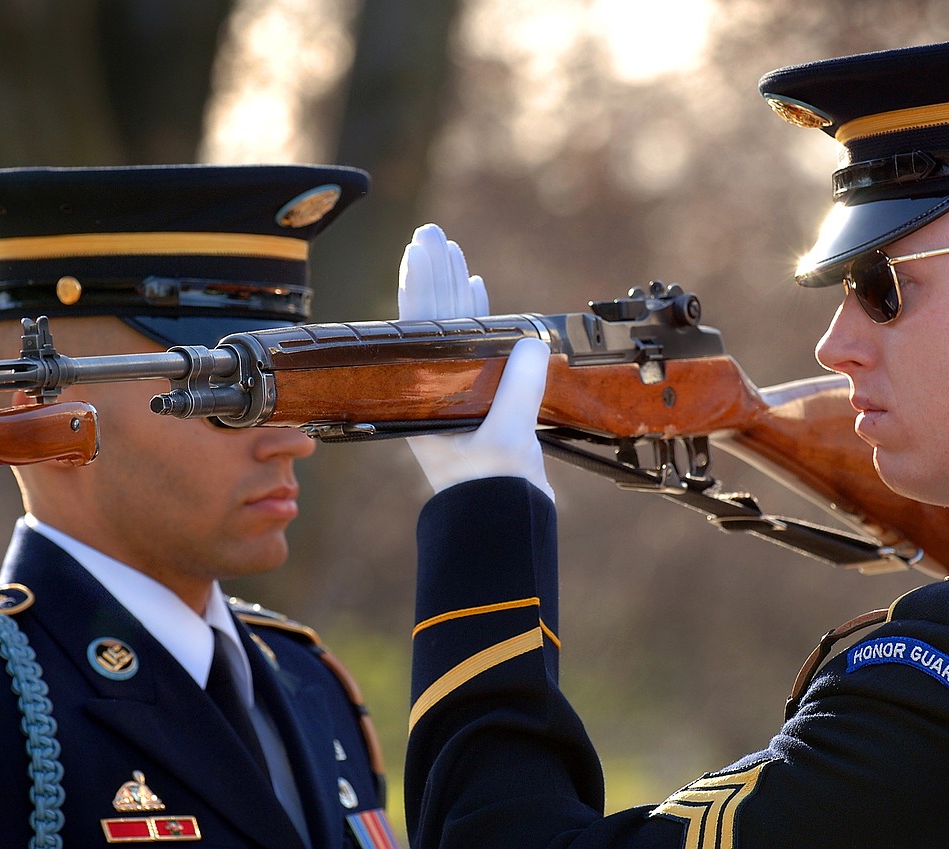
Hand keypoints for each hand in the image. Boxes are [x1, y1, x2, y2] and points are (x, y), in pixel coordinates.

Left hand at [398, 224, 553, 500]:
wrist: (502, 523)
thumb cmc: (493, 488)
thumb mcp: (504, 437)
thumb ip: (517, 390)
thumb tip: (530, 343)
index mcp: (426, 396)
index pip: (417, 328)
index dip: (420, 286)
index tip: (421, 249)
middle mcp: (435, 389)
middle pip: (431, 320)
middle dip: (434, 276)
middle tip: (432, 234)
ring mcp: (457, 392)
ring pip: (453, 329)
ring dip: (455, 291)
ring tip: (453, 253)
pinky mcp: (482, 400)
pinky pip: (478, 347)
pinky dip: (480, 319)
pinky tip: (479, 290)